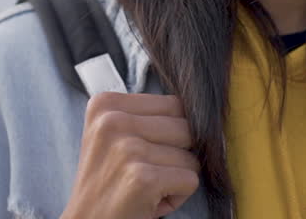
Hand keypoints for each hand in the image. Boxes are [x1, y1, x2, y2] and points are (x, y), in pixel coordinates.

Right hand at [60, 92, 200, 218]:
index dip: (169, 134)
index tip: (140, 154)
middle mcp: (112, 121)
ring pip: (191, 156)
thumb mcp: (114, 136)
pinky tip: (149, 201)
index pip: (174, 104)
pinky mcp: (142, 179)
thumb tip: (200, 111)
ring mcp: (127, 149)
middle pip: (186, 127)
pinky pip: (190, 180)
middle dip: (176, 155)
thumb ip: (147, 117)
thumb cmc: (108, 184)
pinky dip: (177, 197)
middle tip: (144, 173)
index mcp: (105, 105)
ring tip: (145, 188)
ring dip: (175, 178)